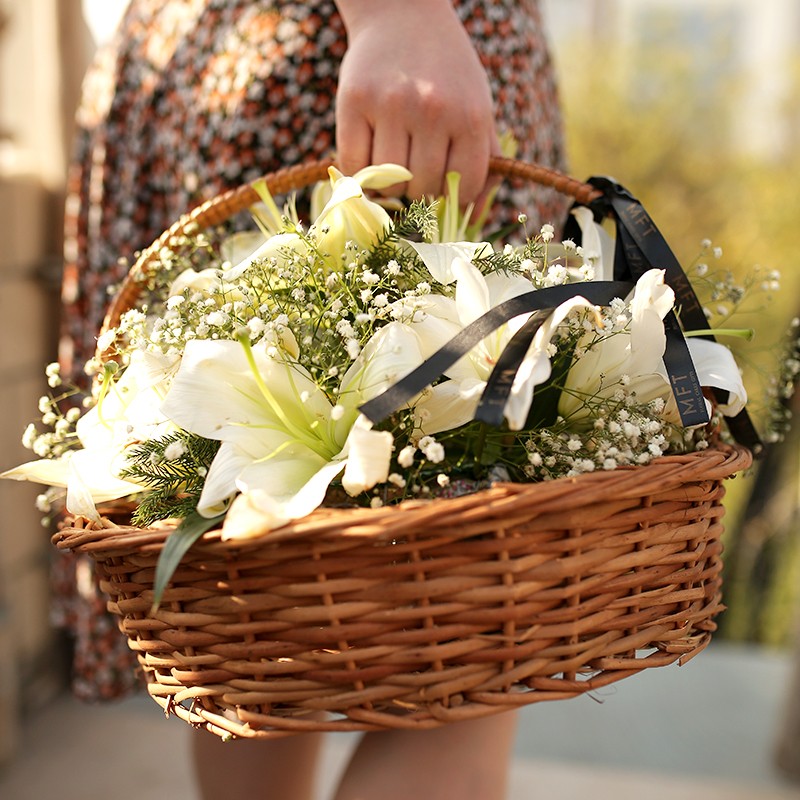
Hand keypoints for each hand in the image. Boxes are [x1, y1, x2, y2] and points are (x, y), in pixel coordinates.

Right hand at [335, 0, 499, 204]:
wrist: (402, 13)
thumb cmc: (446, 72)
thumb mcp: (477, 107)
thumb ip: (485, 161)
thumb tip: (476, 217)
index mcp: (470, 116)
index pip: (463, 188)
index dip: (452, 197)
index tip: (443, 186)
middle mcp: (432, 110)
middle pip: (423, 190)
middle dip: (419, 191)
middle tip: (415, 170)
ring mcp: (391, 105)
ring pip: (388, 184)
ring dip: (389, 184)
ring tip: (393, 160)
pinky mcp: (354, 101)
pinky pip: (354, 165)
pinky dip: (360, 173)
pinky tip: (370, 156)